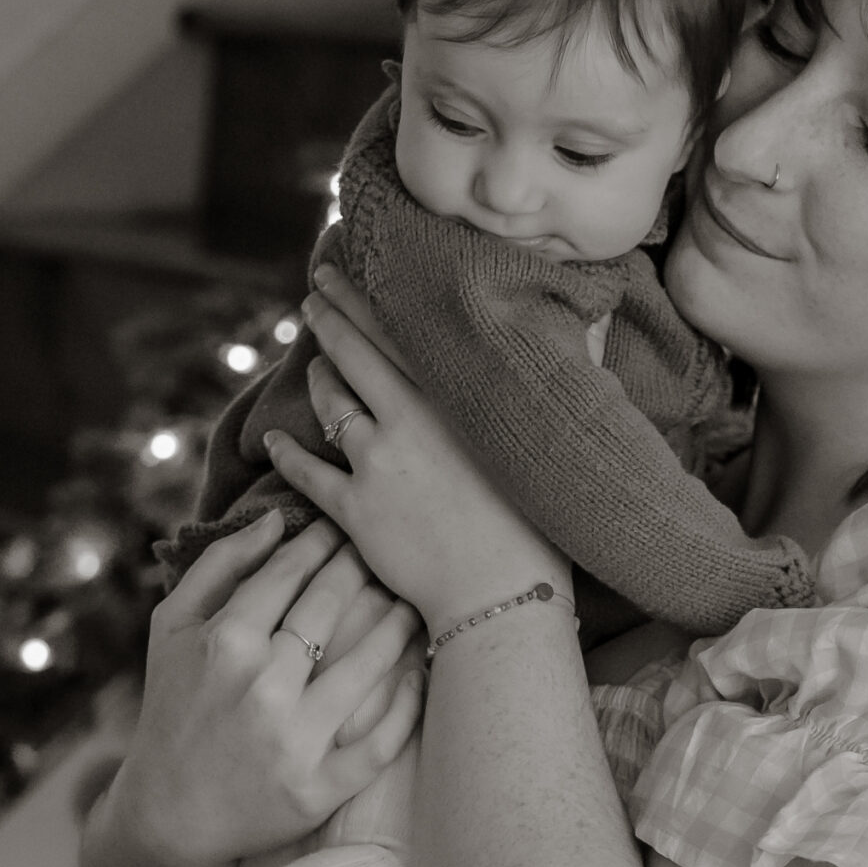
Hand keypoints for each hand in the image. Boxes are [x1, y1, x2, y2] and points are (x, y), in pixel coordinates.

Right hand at [103, 512, 423, 866]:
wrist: (167, 813)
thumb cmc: (172, 706)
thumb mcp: (171, 628)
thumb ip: (219, 567)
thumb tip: (276, 518)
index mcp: (224, 643)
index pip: (290, 573)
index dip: (323, 542)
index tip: (344, 526)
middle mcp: (261, 687)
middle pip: (332, 607)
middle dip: (363, 569)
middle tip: (386, 550)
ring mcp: (294, 741)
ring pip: (369, 664)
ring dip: (399, 624)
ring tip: (413, 602)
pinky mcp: (318, 789)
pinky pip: (381, 740)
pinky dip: (408, 703)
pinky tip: (420, 673)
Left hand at [264, 267, 569, 625]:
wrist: (506, 595)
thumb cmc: (541, 520)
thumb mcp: (556, 432)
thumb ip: (569, 368)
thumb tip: (596, 319)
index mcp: (454, 398)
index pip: (396, 331)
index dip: (361, 297)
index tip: (338, 271)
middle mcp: (410, 419)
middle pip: (354, 354)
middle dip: (328, 318)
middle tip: (311, 293)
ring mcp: (378, 463)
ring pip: (331, 404)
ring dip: (316, 378)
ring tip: (310, 364)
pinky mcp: (356, 509)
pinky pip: (307, 473)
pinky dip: (285, 455)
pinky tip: (271, 443)